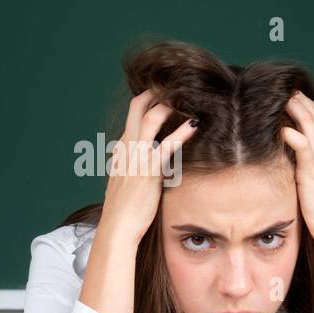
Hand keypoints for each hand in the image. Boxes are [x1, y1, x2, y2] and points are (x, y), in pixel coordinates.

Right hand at [100, 89, 197, 244]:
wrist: (118, 226)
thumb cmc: (123, 208)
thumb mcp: (124, 181)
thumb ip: (129, 165)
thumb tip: (135, 159)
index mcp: (122, 149)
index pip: (133, 115)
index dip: (149, 100)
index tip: (167, 95)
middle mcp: (127, 147)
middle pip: (137, 107)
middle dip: (156, 92)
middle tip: (176, 86)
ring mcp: (137, 157)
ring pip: (150, 119)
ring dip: (169, 106)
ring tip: (188, 99)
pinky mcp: (149, 170)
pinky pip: (166, 146)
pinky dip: (181, 133)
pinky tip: (195, 125)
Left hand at [281, 91, 313, 302]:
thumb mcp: (311, 184)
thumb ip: (300, 169)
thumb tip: (284, 161)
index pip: (313, 121)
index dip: (301, 105)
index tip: (286, 94)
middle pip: (311, 116)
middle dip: (297, 99)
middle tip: (282, 85)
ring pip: (309, 126)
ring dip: (295, 109)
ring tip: (281, 95)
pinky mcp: (312, 173)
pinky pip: (303, 148)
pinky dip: (293, 136)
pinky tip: (282, 129)